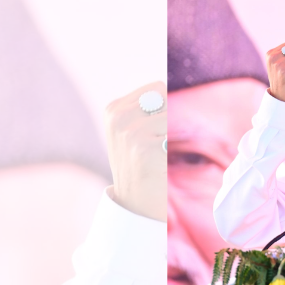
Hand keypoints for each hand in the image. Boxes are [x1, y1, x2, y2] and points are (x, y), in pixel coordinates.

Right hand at [103, 81, 166, 221]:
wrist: (135, 200)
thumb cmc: (140, 160)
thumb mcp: (134, 127)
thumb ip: (147, 103)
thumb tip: (164, 84)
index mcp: (112, 108)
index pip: (157, 87)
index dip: (162, 108)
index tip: (150, 131)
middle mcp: (116, 117)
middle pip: (164, 97)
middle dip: (166, 119)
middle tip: (154, 143)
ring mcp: (128, 132)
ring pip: (169, 116)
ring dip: (168, 136)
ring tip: (154, 152)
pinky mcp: (143, 147)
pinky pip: (172, 136)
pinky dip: (170, 149)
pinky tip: (156, 162)